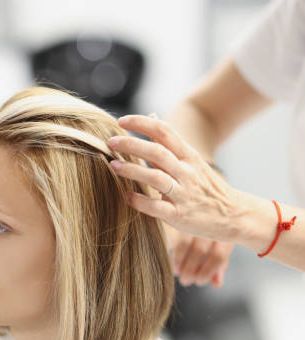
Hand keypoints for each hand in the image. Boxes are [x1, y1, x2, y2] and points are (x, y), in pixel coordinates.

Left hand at [108, 114, 243, 248]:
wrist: (235, 216)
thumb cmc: (206, 186)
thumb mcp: (192, 159)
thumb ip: (169, 141)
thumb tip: (152, 116)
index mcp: (189, 156)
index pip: (164, 131)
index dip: (142, 124)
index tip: (121, 121)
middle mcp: (187, 172)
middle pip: (157, 152)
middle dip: (132, 145)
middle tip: (111, 142)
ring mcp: (184, 194)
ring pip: (156, 178)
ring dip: (132, 171)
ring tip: (113, 166)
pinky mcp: (180, 215)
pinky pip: (157, 207)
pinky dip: (140, 201)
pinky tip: (126, 196)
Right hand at [165, 223, 233, 287]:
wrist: (214, 203)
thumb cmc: (220, 228)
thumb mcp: (223, 245)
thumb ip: (220, 264)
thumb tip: (216, 284)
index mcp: (227, 233)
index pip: (218, 255)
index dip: (208, 271)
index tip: (199, 281)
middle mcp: (212, 225)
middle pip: (200, 250)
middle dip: (191, 269)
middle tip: (185, 281)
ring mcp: (195, 220)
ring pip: (185, 242)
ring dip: (179, 261)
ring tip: (177, 272)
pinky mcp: (181, 218)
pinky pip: (175, 235)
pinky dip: (173, 251)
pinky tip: (172, 261)